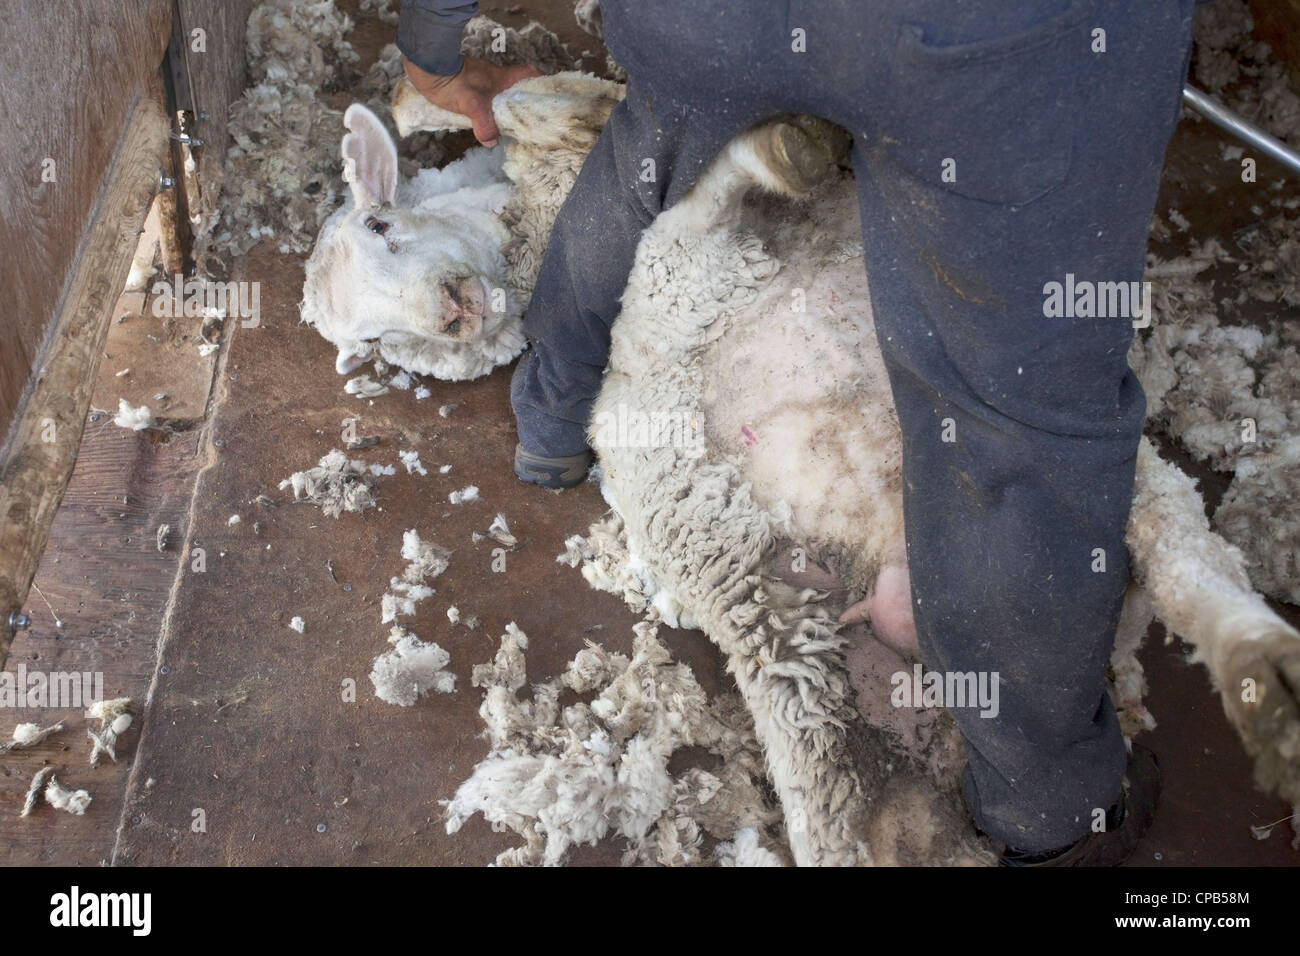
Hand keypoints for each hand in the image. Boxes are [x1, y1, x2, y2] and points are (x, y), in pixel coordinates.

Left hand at [402, 55, 542, 147]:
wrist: (425, 68)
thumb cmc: (453, 82)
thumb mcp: (472, 105)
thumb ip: (485, 125)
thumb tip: (492, 142)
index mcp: (503, 78)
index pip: (530, 73)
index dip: (540, 81)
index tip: (545, 97)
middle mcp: (496, 78)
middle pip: (517, 88)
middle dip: (523, 103)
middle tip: (527, 123)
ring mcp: (482, 82)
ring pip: (500, 95)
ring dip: (504, 109)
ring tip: (507, 129)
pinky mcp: (468, 86)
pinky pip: (485, 100)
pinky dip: (487, 111)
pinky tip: (484, 124)